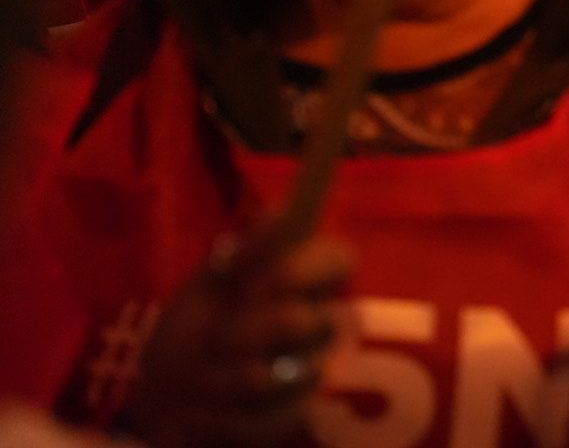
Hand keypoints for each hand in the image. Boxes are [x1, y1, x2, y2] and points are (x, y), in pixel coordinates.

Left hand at [127, 226, 350, 447]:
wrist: (164, 403)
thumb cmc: (190, 332)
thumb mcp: (205, 287)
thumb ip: (243, 255)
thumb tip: (278, 215)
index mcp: (306, 282)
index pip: (340, 259)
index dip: (303, 270)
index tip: (253, 285)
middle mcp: (323, 322)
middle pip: (319, 318)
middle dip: (254, 332)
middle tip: (213, 341)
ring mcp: (316, 372)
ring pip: (297, 372)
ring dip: (232, 378)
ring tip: (200, 380)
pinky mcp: (299, 416)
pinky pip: (277, 416)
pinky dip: (228, 414)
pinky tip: (205, 411)